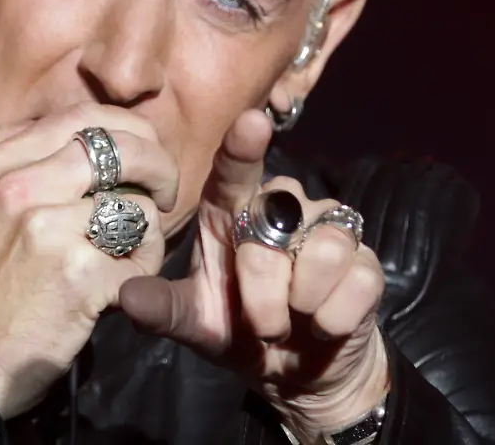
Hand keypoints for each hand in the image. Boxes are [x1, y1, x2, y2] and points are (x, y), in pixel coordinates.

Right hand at [0, 103, 179, 418]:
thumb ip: (38, 162)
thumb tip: (106, 134)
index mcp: (0, 159)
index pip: (86, 117)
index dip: (131, 132)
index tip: (144, 159)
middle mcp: (20, 183)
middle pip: (123, 146)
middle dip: (160, 166)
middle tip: (165, 194)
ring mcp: (47, 226)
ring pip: (139, 202)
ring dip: (147, 231)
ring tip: (124, 255)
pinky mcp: (77, 271)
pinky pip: (144, 251)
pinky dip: (142, 270)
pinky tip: (117, 287)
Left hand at [120, 110, 388, 443]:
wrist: (299, 371)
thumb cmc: (239, 332)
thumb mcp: (196, 324)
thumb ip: (163, 310)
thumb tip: (128, 297)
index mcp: (234, 213)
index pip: (235, 171)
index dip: (243, 148)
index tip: (251, 123)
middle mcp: (282, 208)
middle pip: (274, 226)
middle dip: (262, 292)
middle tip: (260, 324)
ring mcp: (328, 230)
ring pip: (321, 249)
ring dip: (301, 302)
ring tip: (293, 321)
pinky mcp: (366, 262)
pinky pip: (356, 281)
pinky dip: (335, 316)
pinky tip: (325, 324)